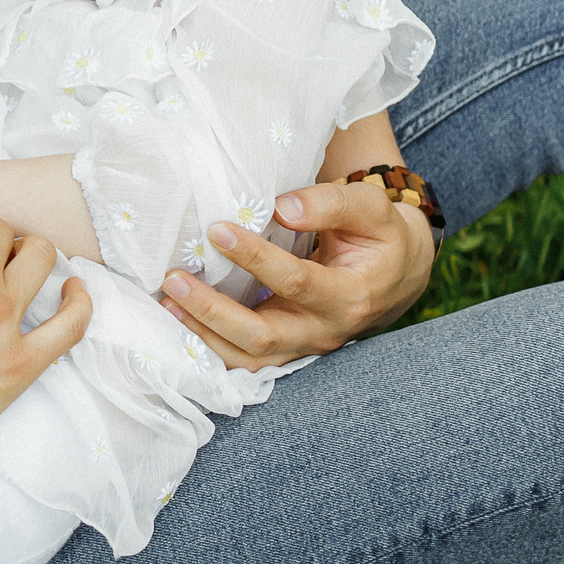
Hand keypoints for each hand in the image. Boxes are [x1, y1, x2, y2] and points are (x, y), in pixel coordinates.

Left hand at [159, 182, 434, 369]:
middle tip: (174, 278)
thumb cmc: (379, 235)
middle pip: (263, 336)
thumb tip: (281, 208)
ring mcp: (304, 346)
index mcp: (351, 296)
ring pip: (249, 358)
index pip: (296, 281)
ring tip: (167, 302)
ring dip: (203, 335)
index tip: (217, 229)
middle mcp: (325, 330)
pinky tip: (179, 320)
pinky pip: (245, 360)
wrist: (397, 273)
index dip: (255, 257)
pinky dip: (210, 345)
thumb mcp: (370, 208)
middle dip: (213, 311)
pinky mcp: (287, 350)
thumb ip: (330, 204)